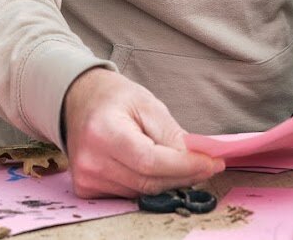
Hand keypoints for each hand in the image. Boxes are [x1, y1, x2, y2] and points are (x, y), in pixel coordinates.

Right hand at [62, 68, 223, 198]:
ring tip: (184, 163)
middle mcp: (90, 160)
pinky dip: (149, 184)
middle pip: (148, 181)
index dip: (185, 166)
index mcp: (103, 132)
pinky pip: (130, 194)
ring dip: (169, 181)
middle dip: (184, 175)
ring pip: (142, 192)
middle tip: (208, 164)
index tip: (212, 162)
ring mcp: (86, 178)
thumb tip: (198, 159)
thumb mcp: (148, 104)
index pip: (150, 161)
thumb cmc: (115, 98)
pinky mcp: (87, 189)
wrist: (80, 101)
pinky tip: (158, 169)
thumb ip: (171, 134)